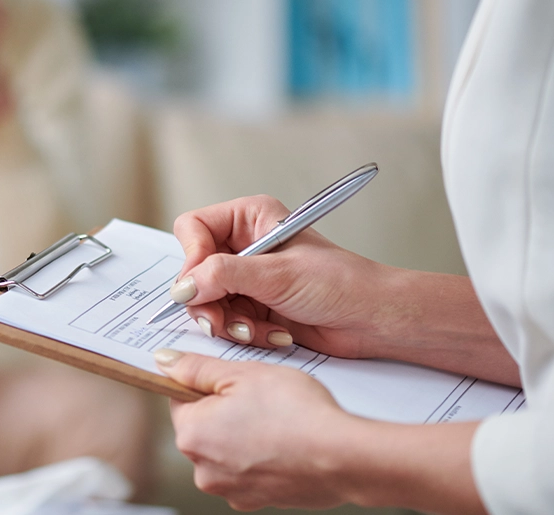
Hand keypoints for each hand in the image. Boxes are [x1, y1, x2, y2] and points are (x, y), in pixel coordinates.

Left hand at [156, 350, 360, 510]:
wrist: (343, 457)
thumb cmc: (296, 412)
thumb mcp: (243, 373)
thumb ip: (198, 368)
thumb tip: (165, 361)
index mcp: (191, 434)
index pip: (179, 399)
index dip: (206, 383)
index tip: (230, 379)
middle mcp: (203, 469)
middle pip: (203, 426)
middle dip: (225, 410)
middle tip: (260, 396)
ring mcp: (230, 489)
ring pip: (226, 449)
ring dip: (244, 434)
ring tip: (277, 420)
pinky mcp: (256, 501)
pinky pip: (249, 470)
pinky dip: (262, 456)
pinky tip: (284, 442)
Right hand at [172, 195, 399, 358]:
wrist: (371, 319)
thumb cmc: (340, 283)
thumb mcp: (277, 275)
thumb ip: (223, 276)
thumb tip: (182, 287)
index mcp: (249, 218)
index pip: (193, 229)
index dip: (191, 259)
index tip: (198, 287)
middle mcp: (243, 246)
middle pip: (194, 271)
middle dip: (208, 301)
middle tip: (220, 322)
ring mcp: (247, 278)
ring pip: (206, 301)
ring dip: (228, 322)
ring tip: (255, 330)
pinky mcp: (253, 307)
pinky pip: (226, 322)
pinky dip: (244, 333)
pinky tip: (272, 335)